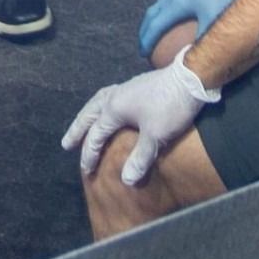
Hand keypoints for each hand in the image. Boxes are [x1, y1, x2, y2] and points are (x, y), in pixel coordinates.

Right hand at [62, 48, 218, 185]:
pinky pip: (109, 96)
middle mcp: (115, 96)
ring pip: (98, 102)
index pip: (96, 135)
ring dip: (87, 114)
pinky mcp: (136, 86)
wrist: (191, 78)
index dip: (89, 154)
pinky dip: (102, 106)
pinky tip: (109, 109)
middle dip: (77, 130)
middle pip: (89, 114)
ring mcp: (125, 88)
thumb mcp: (156, 136)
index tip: (86, 170)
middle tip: (66, 144)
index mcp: (114, 108)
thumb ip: (140, 158)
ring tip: (82, 123)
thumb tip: (126, 180)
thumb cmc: (171, 108)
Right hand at [137, 0, 248, 58]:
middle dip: (146, 30)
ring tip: (156, 29)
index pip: (156, 25)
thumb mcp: (215, 19)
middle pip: (153, 13)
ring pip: (161, 3)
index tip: (143, 53)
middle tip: (144, 44)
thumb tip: (195, 57)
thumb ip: (203, 39)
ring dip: (154, 18)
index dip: (147, 40)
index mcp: (177, 3)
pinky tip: (178, 14)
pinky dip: (166, 9)